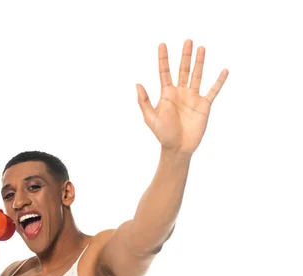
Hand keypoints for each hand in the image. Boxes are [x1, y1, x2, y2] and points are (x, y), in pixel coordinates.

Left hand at [136, 39, 228, 154]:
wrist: (178, 147)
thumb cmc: (163, 134)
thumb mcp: (150, 118)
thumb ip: (144, 101)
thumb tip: (137, 84)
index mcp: (166, 94)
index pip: (164, 72)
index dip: (163, 59)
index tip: (162, 44)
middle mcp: (180, 93)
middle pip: (183, 70)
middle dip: (185, 56)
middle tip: (188, 41)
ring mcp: (193, 98)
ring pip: (197, 76)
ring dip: (199, 62)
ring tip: (201, 48)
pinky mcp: (204, 105)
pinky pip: (213, 90)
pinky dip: (219, 81)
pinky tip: (224, 70)